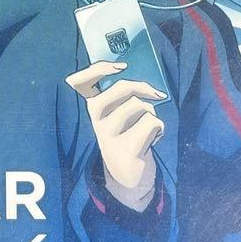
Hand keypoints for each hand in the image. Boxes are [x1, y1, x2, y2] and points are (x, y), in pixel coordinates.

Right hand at [65, 62, 165, 212]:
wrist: (127, 174)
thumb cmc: (128, 133)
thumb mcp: (120, 114)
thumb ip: (125, 96)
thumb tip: (147, 85)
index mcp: (93, 106)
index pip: (80, 82)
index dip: (97, 69)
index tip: (120, 66)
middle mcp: (95, 119)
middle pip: (121, 87)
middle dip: (143, 87)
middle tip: (155, 93)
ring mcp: (107, 135)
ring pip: (140, 105)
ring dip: (152, 112)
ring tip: (148, 125)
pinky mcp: (124, 150)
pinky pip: (151, 123)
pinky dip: (160, 127)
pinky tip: (154, 138)